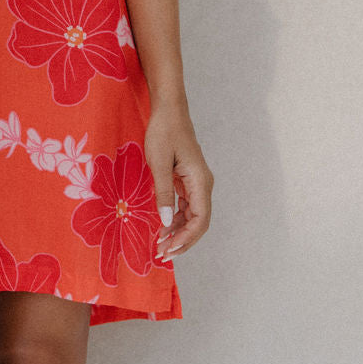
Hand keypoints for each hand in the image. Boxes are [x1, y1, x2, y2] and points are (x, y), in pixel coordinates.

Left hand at [145, 99, 212, 260]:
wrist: (169, 110)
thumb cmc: (164, 132)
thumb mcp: (159, 163)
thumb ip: (163, 193)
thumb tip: (165, 222)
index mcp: (200, 181)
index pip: (200, 220)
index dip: (185, 238)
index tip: (168, 249)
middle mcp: (203, 184)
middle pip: (199, 222)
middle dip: (182, 240)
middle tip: (162, 254)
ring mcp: (197, 183)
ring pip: (193, 216)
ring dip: (178, 232)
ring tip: (160, 245)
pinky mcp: (188, 180)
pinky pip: (186, 206)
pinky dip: (176, 219)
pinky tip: (163, 227)